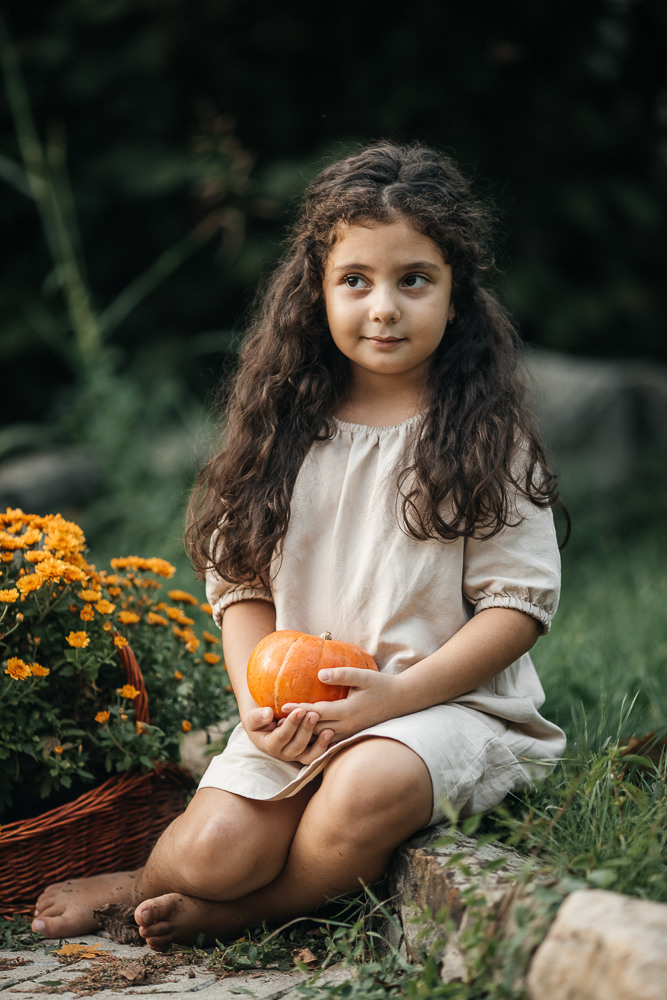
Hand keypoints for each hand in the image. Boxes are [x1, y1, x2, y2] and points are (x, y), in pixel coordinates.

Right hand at [242, 705, 334, 764]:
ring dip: (319, 744)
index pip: (281, 736)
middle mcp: (283, 753)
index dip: (291, 724)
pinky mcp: (307, 752)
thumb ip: (257, 716)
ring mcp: (296, 754)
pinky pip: (317, 755)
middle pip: (297, 746)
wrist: (265, 721)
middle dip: (306, 730)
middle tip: (314, 715)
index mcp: (269, 745)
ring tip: (328, 731)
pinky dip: (327, 749)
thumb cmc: (258, 716)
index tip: (300, 710)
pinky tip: (335, 739)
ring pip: (309, 756)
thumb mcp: (252, 716)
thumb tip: (267, 713)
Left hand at [282, 666, 400, 742]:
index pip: (317, 712)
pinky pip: (330, 739)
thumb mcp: (363, 675)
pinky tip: (305, 733)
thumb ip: (341, 674)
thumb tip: (319, 674)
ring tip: (286, 728)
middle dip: (296, 725)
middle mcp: (347, 725)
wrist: (402, 700)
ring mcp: (350, 732)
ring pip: (321, 737)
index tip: (280, 707)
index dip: (298, 710)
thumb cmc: (381, 685)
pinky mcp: (352, 734)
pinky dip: (315, 737)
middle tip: (275, 722)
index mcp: (347, 711)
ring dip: (303, 733)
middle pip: (315, 728)